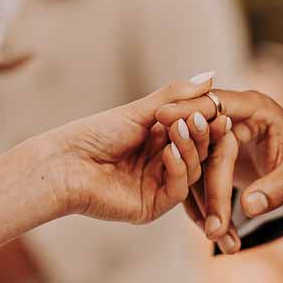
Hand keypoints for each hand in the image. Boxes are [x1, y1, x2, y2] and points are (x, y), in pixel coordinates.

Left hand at [58, 74, 228, 225]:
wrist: (65, 163)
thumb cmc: (95, 134)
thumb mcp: (138, 111)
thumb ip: (175, 96)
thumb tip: (210, 76)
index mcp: (158, 141)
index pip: (193, 132)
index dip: (205, 122)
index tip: (218, 110)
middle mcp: (160, 165)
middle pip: (197, 152)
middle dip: (201, 135)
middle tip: (203, 119)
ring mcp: (157, 187)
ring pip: (192, 171)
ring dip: (189, 149)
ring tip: (181, 130)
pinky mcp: (151, 207)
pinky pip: (177, 190)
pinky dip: (178, 169)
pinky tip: (169, 152)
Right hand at [155, 89, 282, 253]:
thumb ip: (276, 187)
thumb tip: (249, 207)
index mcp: (252, 108)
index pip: (214, 107)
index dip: (189, 113)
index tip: (163, 118)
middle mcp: (230, 119)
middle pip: (201, 146)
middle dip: (204, 189)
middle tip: (212, 228)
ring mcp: (216, 139)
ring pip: (196, 168)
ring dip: (203, 206)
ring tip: (218, 238)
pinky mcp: (210, 156)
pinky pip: (199, 181)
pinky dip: (204, 207)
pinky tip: (213, 232)